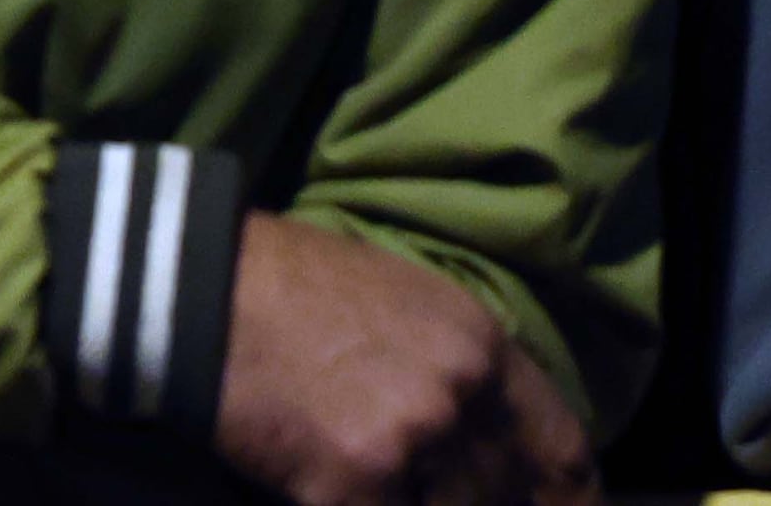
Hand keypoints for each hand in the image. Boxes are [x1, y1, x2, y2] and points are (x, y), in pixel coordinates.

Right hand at [209, 212, 593, 505]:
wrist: (200, 286)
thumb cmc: (294, 287)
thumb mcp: (406, 304)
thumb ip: (459, 372)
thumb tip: (484, 444)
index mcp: (481, 345)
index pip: (565, 453)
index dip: (571, 504)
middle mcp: (459, 393)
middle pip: (502, 495)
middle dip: (477, 505)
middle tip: (431, 487)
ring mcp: (409, 440)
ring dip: (415, 504)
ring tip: (368, 480)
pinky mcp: (352, 482)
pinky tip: (332, 494)